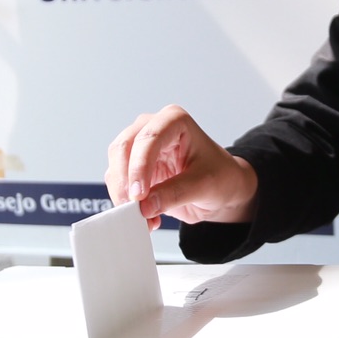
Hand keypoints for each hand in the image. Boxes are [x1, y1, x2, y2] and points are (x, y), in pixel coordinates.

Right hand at [104, 105, 258, 230]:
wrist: (223, 189)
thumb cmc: (221, 177)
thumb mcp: (205, 185)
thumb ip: (174, 194)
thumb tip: (144, 206)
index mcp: (175, 121)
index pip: (149, 138)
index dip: (139, 166)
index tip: (139, 194)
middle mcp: (153, 128)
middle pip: (123, 148)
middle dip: (126, 181)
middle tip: (135, 207)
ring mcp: (140, 147)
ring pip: (115, 166)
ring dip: (123, 194)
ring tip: (144, 216)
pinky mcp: (134, 168)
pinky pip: (118, 183)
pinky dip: (125, 201)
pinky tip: (144, 215)